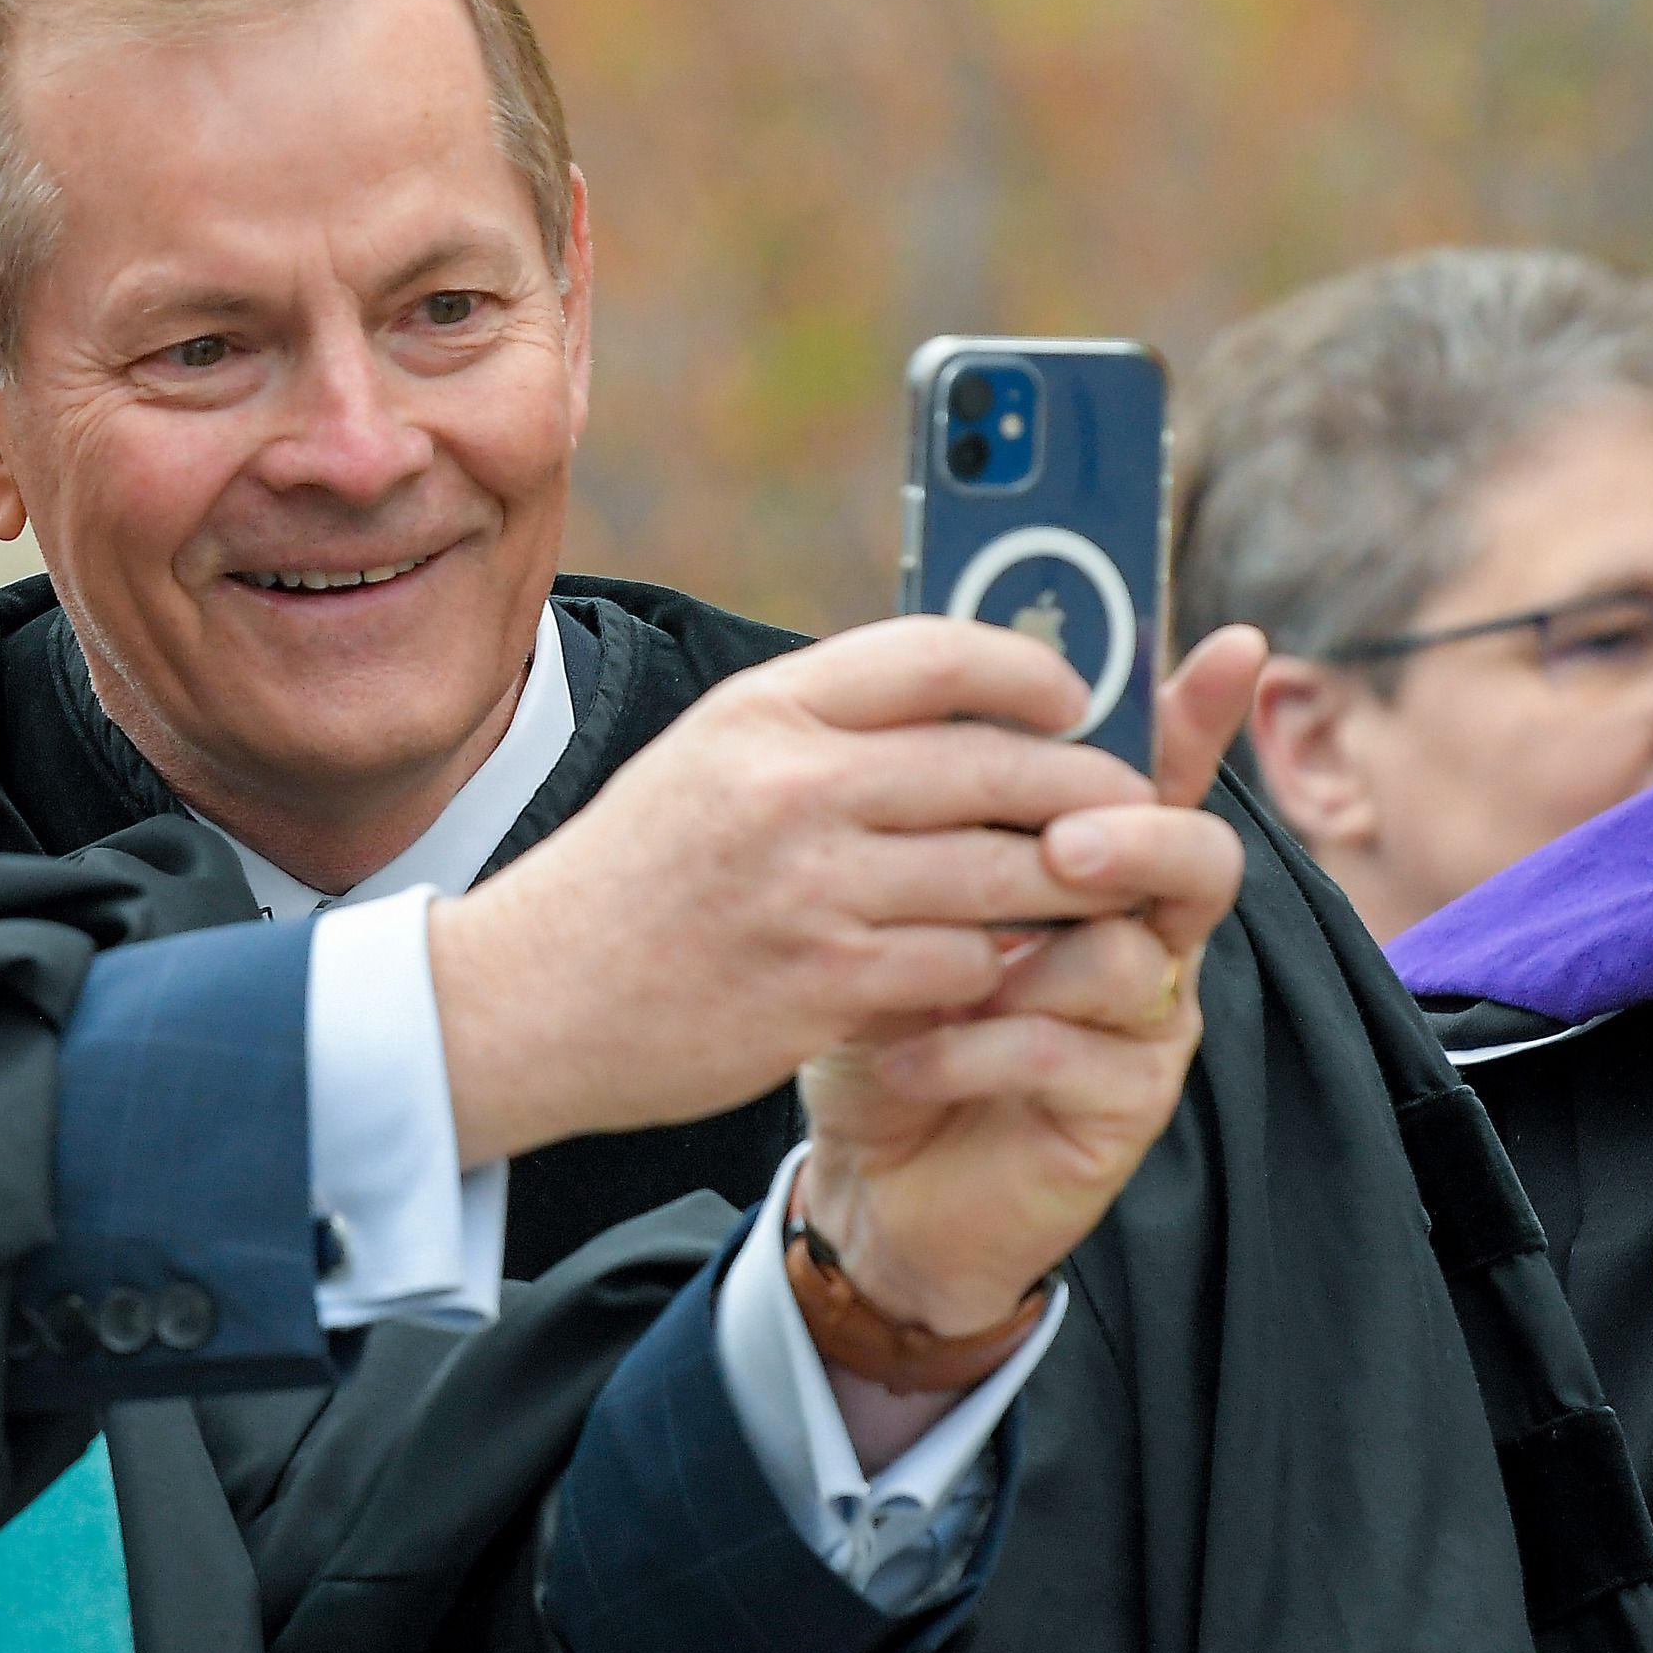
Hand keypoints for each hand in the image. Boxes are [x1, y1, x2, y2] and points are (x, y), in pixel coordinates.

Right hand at [429, 615, 1171, 1163]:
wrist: (528, 997)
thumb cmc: (633, 879)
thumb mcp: (709, 760)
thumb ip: (823, 728)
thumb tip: (970, 708)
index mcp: (765, 710)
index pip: (941, 655)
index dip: (1034, 673)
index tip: (1073, 703)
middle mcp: (791, 784)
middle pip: (1001, 765)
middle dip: (1084, 792)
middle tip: (1125, 813)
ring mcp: (812, 885)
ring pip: (1006, 871)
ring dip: (1062, 891)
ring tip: (1085, 899)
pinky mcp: (826, 984)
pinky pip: (967, 963)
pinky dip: (996, 971)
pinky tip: (999, 973)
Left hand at [792, 625, 1264, 1340]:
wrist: (868, 1176)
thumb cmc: (881, 1022)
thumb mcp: (884, 908)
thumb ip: (928, 828)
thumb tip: (923, 715)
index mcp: (1094, 866)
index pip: (1159, 773)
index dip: (1201, 714)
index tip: (1232, 646)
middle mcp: (1140, 935)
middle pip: (1195, 857)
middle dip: (1135, 837)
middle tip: (1062, 846)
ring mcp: (1142, 1025)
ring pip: (1131, 958)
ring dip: (1021, 962)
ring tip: (927, 982)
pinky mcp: (1120, 1109)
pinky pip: (1066, 1053)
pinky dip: (972, 1049)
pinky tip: (903, 1057)